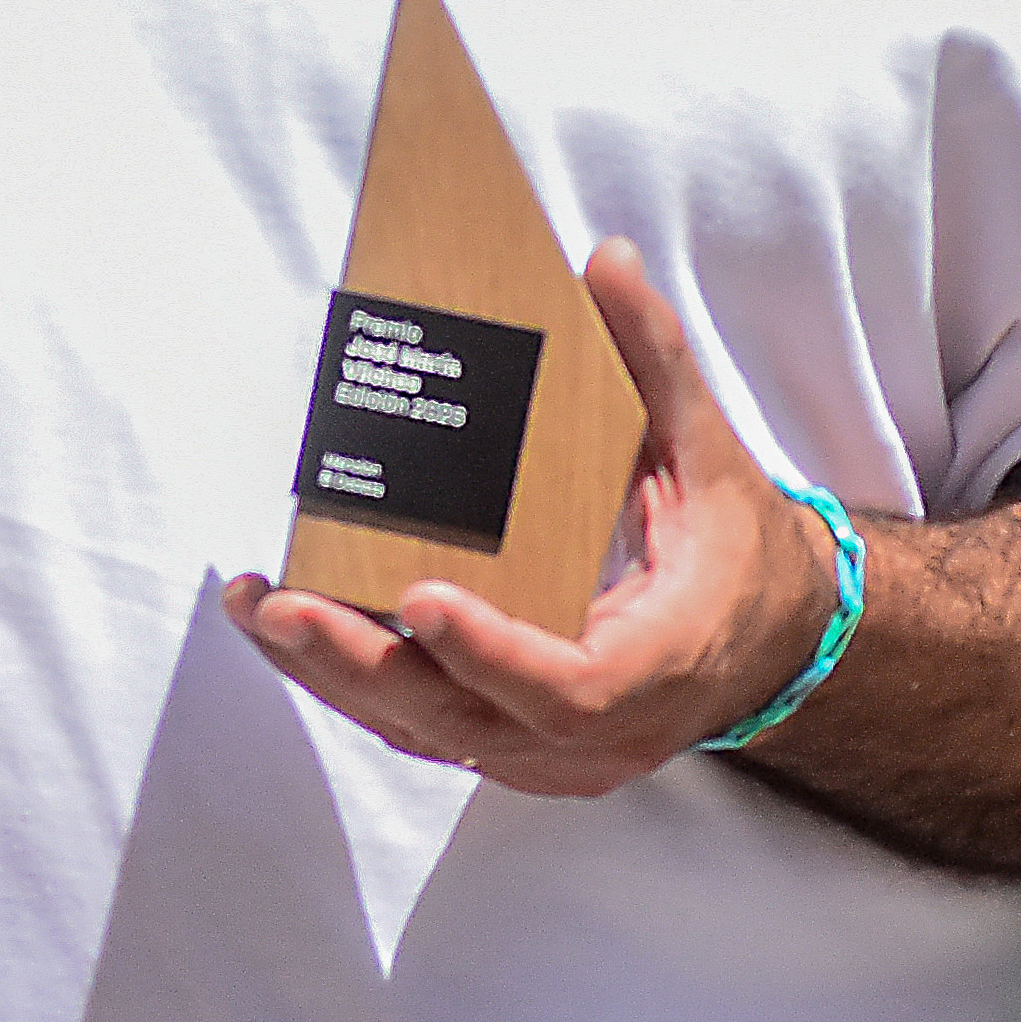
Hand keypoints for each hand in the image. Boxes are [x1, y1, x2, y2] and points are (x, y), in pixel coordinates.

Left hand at [222, 240, 839, 796]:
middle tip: (282, 602)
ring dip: (333, 674)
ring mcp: (547, 757)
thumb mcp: (707, 450)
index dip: (493, 652)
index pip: (569, 687)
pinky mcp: (508, 748)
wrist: (765, 643)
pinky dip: (350, 681)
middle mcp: (597, 737)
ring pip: (425, 732)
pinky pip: (419, 727)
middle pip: (466, 720)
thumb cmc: (735, 545)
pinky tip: (286, 628)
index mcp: (659, 664)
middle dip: (364, 662)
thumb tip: (604, 264)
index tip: (424, 597)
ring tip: (255, 604)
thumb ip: (655, 361)